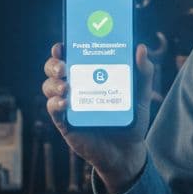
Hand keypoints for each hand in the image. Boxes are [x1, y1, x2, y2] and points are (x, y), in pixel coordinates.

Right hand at [42, 42, 155, 193]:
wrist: (127, 150)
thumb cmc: (131, 118)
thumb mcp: (141, 95)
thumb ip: (143, 73)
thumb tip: (141, 48)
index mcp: (89, 75)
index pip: (71, 56)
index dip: (63, 48)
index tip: (63, 43)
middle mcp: (75, 86)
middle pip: (54, 69)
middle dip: (53, 63)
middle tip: (64, 65)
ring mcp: (68, 104)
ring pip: (49, 86)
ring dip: (54, 83)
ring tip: (66, 86)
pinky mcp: (65, 122)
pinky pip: (53, 109)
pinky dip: (55, 103)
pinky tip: (65, 102)